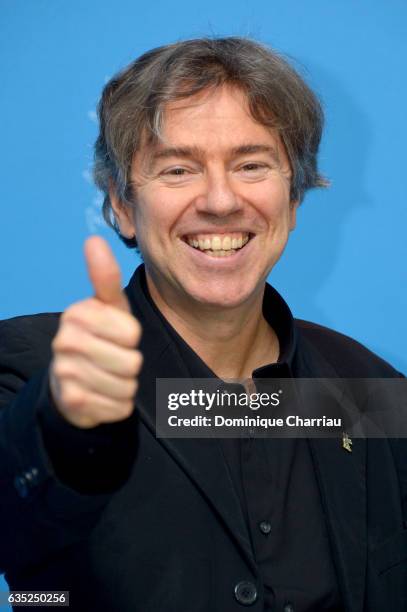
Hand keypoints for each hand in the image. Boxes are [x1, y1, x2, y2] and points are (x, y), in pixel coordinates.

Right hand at [49, 236, 142, 427]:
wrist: (74, 379)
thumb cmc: (102, 337)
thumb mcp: (108, 307)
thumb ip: (105, 276)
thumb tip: (93, 240)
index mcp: (76, 314)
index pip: (132, 333)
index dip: (131, 338)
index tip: (117, 336)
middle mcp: (64, 342)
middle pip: (131, 362)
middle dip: (130, 365)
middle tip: (113, 359)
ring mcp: (65, 373)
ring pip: (126, 387)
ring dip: (125, 386)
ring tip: (108, 376)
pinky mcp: (71, 402)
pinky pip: (118, 407)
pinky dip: (118, 405)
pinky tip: (102, 395)